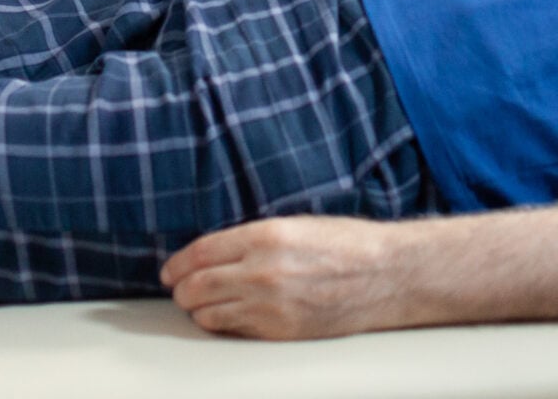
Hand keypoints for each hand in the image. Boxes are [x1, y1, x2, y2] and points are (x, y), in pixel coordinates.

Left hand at [161, 216, 411, 339]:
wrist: (387, 275)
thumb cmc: (347, 244)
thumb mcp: (296, 226)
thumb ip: (252, 239)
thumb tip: (212, 254)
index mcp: (266, 236)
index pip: (201, 252)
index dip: (178, 263)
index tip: (170, 270)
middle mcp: (263, 270)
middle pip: (196, 286)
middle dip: (182, 289)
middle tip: (180, 288)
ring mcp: (270, 305)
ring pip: (208, 313)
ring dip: (198, 308)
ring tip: (201, 303)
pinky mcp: (279, 331)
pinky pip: (233, 331)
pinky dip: (222, 324)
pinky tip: (227, 316)